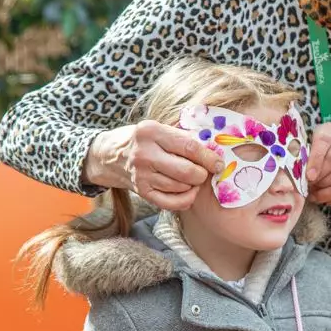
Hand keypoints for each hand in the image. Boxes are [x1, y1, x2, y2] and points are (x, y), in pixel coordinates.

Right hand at [84, 122, 222, 210]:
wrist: (111, 155)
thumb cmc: (144, 140)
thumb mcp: (159, 128)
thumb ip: (184, 136)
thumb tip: (216, 149)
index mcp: (152, 132)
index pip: (189, 147)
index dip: (209, 157)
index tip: (219, 163)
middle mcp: (144, 154)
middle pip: (187, 171)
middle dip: (202, 175)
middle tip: (204, 172)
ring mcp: (141, 175)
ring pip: (180, 187)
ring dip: (193, 186)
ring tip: (192, 179)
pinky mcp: (141, 192)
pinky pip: (171, 203)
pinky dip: (185, 200)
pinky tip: (187, 192)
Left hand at [306, 123, 330, 219]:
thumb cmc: (317, 167)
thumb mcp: (308, 159)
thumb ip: (303, 159)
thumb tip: (293, 169)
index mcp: (330, 130)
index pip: (324, 138)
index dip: (315, 157)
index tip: (308, 175)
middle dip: (320, 173)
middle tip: (309, 183)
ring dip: (324, 185)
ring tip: (313, 190)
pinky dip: (330, 193)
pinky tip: (318, 196)